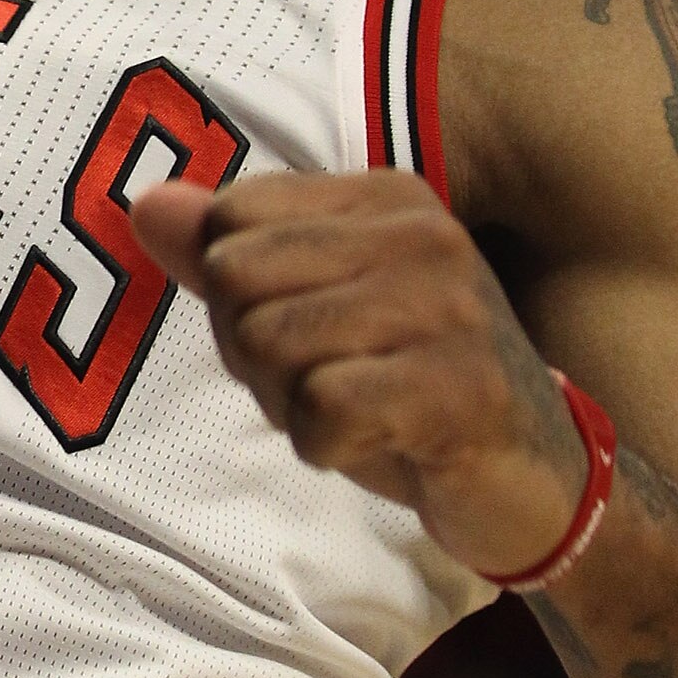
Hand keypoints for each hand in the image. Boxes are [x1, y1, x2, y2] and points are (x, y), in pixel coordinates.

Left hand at [132, 170, 589, 584]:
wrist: (532, 479)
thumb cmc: (406, 387)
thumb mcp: (311, 311)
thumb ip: (226, 255)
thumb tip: (145, 204)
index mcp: (385, 198)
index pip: (230, 219)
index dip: (238, 296)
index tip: (311, 333)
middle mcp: (422, 235)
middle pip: (237, 280)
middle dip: (256, 354)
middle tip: (332, 382)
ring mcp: (448, 308)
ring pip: (270, 344)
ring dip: (291, 405)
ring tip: (360, 412)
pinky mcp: (460, 388)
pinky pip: (321, 409)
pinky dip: (325, 445)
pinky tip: (381, 443)